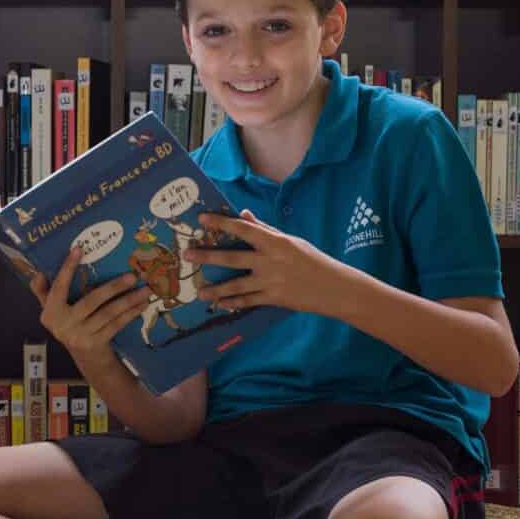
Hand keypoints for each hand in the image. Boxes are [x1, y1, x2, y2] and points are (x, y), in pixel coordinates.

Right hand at [30, 245, 154, 357]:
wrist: (85, 357)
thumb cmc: (69, 325)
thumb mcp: (52, 310)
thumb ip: (43, 292)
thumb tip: (38, 273)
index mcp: (51, 312)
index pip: (59, 287)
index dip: (67, 268)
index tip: (78, 249)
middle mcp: (64, 325)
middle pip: (91, 300)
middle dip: (114, 287)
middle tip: (132, 275)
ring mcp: (81, 335)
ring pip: (108, 313)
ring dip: (129, 300)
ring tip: (145, 289)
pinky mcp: (97, 343)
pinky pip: (117, 324)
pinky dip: (131, 313)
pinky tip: (143, 304)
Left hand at [185, 209, 345, 313]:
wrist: (333, 287)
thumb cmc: (311, 259)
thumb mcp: (290, 240)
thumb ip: (265, 229)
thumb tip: (243, 214)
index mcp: (274, 242)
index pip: (242, 228)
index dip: (221, 223)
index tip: (202, 219)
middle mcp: (269, 260)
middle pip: (231, 257)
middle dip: (206, 256)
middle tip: (186, 255)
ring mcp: (270, 281)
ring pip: (235, 285)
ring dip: (215, 289)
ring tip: (199, 292)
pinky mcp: (273, 299)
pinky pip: (247, 301)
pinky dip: (233, 303)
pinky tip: (220, 304)